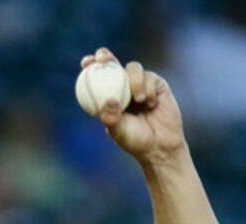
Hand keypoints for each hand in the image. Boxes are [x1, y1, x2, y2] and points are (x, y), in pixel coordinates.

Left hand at [80, 48, 184, 165]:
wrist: (160, 145)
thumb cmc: (135, 141)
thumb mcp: (119, 132)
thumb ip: (112, 117)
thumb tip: (109, 100)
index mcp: (109, 95)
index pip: (97, 76)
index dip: (90, 65)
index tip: (85, 63)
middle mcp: (123, 86)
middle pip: (112, 63)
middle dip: (105, 56)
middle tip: (102, 58)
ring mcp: (140, 83)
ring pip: (133, 68)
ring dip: (134, 80)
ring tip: (139, 99)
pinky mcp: (157, 84)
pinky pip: (150, 77)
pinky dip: (149, 89)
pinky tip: (151, 104)